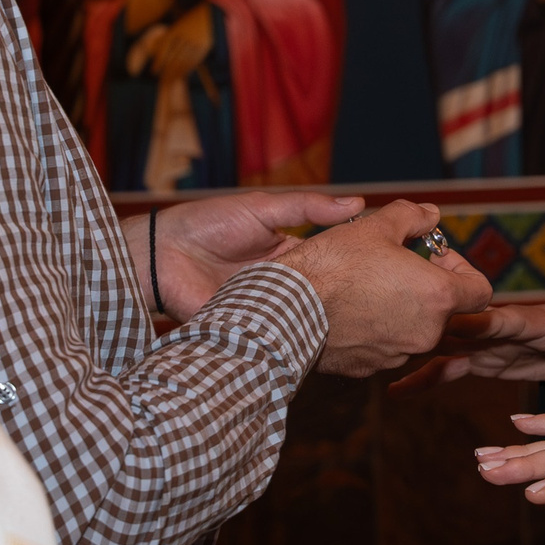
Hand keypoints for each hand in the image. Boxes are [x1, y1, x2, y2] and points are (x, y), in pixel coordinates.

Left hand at [149, 190, 363, 317]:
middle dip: (343, 300)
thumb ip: (309, 208)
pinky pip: (277, 338)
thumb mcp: (263, 209)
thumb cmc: (209, 224)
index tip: (382, 267)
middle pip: (323, 297)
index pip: (331, 264)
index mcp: (290, 258)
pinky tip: (317, 340)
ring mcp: (268, 310)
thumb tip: (358, 204)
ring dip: (321, 320)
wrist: (163, 253)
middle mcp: (283, 286)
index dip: (353, 266)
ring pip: (304, 320)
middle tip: (373, 301)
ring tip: (354, 323)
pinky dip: (293, 338)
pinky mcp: (250, 330)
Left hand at [153, 4, 216, 80]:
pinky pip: (195, 60)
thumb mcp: (179, 25)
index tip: (154, 71)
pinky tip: (183, 74)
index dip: (158, 61)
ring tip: (171, 81)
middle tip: (162, 80)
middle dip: (167, 70)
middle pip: (173, 57)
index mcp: (176, 29)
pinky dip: (188, 68)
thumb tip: (154, 48)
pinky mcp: (204, 46)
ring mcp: (195, 41)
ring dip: (177, 72)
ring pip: (184, 60)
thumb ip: (168, 36)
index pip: (164, 48)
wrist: (211, 14)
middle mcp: (185, 36)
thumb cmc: (192, 20)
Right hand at [275, 200, 495, 375]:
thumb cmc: (334, 265)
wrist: (285, 310)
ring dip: (401, 307)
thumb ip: (412, 218)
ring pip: (413, 329)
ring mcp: (398, 354)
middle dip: (426, 286)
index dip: (463, 269)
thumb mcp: (376, 227)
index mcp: (438, 296)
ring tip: (367, 284)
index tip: (434, 256)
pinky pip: (384, 345)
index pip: (481, 291)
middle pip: (444, 310)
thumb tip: (430, 214)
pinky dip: (376, 328)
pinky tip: (349, 308)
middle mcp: (426, 332)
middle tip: (396, 264)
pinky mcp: (370, 368)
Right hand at [392, 298, 544, 392]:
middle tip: (397, 324)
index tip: (454, 320)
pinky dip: (424, 376)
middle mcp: (504, 327)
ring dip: (419, 345)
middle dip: (433, 322)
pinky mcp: (482, 358)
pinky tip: (395, 389)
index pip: (506, 319)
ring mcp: (489, 342)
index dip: (481, 320)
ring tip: (381, 352)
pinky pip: (448, 367)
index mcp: (536, 322)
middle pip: (464, 323)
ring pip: (448, 341)